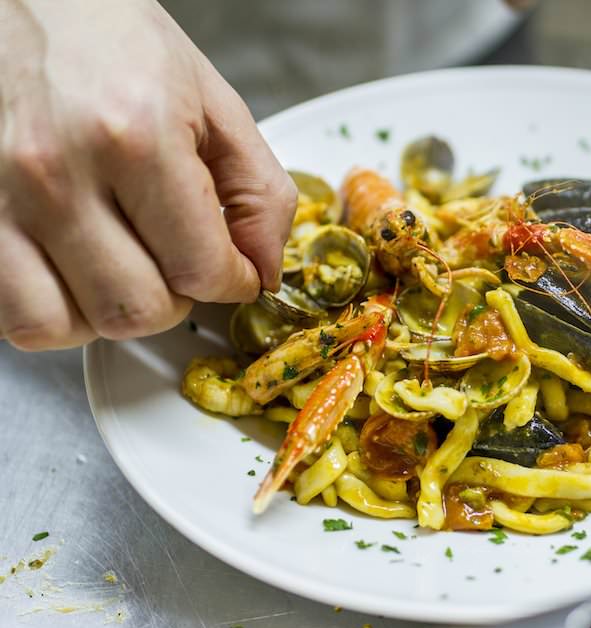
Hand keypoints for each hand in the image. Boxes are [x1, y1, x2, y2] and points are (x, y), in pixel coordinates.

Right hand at [0, 0, 295, 350]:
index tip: (233, 271)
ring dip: (116, 309)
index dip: (232, 282)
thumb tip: (267, 270)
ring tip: (129, 264)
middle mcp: (58, 172)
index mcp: (137, 137)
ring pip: (73, 326)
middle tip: (180, 260)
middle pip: (140, 309)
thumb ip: (259, 192)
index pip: (201, 269)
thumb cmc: (113, 40)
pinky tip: (78, 274)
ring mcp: (2, 199)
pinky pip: (17, 319)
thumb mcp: (213, 103)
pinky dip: (57, 314)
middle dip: (178, 297)